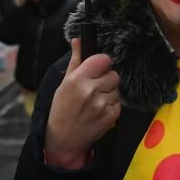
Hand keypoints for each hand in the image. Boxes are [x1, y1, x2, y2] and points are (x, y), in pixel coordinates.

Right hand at [45, 38, 119, 168]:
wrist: (63, 139)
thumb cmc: (61, 110)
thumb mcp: (63, 84)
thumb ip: (75, 61)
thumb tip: (78, 40)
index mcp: (77, 80)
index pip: (103, 59)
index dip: (102, 63)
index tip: (98, 67)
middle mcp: (90, 91)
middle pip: (113, 74)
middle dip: (106, 78)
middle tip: (95, 87)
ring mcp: (102, 105)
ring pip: (117, 88)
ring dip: (109, 92)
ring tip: (95, 100)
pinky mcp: (111, 116)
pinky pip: (118, 102)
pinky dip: (111, 104)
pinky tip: (99, 110)